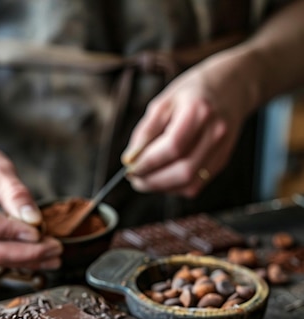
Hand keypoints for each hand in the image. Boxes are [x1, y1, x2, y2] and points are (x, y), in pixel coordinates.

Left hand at [122, 48, 255, 196]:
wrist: (232, 87)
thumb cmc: (194, 91)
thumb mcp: (164, 102)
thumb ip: (146, 131)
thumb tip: (130, 159)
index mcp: (199, 111)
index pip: (172, 148)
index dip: (148, 163)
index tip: (130, 169)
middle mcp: (215, 132)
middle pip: (183, 171)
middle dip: (153, 181)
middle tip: (135, 179)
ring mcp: (222, 149)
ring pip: (190, 183)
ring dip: (163, 188)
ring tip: (146, 180)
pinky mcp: (222, 161)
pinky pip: (196, 185)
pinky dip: (175, 187)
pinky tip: (164, 178)